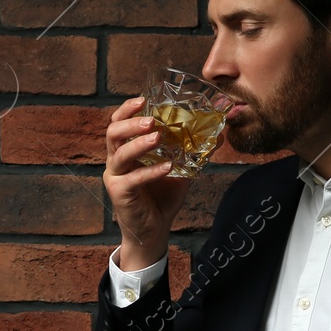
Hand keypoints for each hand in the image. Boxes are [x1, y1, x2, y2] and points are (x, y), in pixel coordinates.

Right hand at [101, 95, 191, 269]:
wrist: (154, 230)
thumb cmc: (163, 197)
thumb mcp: (181, 171)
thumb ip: (192, 153)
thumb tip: (217, 135)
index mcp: (126, 150)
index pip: (119, 123)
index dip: (127, 109)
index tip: (143, 99)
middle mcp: (116, 160)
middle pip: (113, 132)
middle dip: (131, 122)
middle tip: (152, 119)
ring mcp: (116, 176)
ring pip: (119, 153)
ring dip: (139, 143)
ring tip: (158, 136)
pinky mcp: (119, 193)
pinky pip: (133, 179)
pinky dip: (150, 171)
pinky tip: (167, 167)